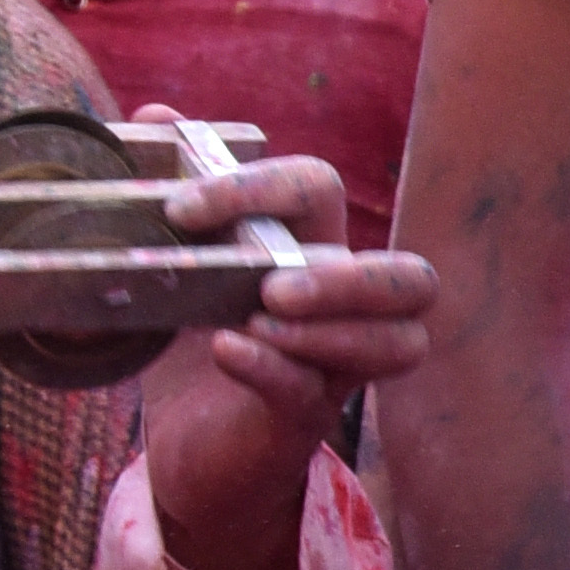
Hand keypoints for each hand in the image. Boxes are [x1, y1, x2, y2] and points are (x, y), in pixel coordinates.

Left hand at [124, 135, 432, 569]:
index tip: (182, 208)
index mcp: (308, 256)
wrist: (188, 460)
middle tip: (270, 284)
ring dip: (335, 324)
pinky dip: (273, 367)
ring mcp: (333, 371)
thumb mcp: (176, 271)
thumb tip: (154, 109)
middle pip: (414, 277)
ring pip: (403, 341)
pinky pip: (314, 393)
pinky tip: (229, 352)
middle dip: (349, 272)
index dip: (264, 186)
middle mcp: (341, 314)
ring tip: (261, 319)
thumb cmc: (193, 357)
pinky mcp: (303, 423)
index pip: (324, 195)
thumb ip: (178, 196)